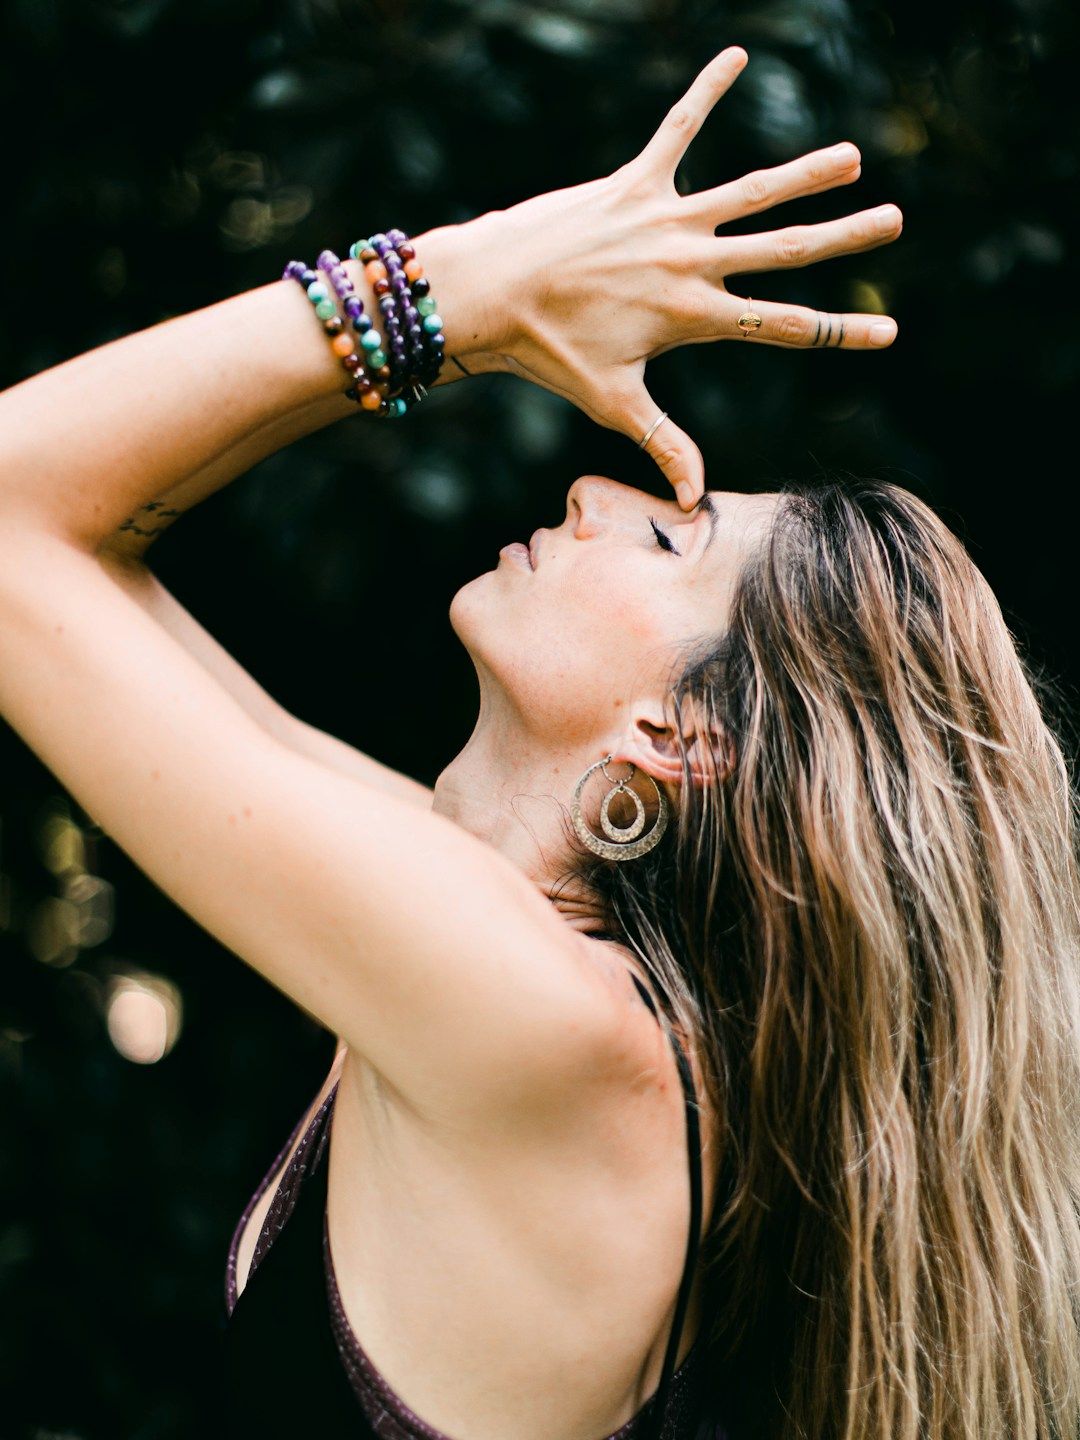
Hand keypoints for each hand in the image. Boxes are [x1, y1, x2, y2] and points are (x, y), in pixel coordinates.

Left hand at [477, 47, 901, 509]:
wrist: (490, 296)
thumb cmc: (548, 355)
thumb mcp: (613, 403)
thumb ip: (664, 445)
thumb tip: (693, 503)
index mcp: (694, 317)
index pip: (783, 326)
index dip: (840, 330)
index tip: (889, 330)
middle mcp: (691, 264)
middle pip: (784, 251)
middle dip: (844, 238)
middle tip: (894, 220)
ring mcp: (664, 220)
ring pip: (750, 192)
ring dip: (804, 173)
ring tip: (852, 157)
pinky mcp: (632, 183)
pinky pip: (678, 129)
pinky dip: (706, 91)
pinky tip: (737, 52)